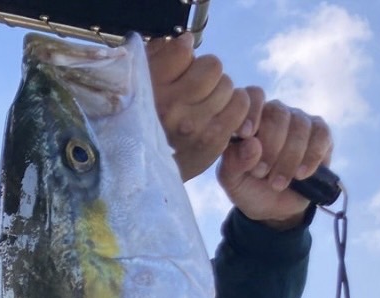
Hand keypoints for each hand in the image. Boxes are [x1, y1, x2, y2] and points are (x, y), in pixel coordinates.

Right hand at [146, 37, 255, 181]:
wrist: (142, 172)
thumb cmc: (141, 121)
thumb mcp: (139, 85)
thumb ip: (161, 57)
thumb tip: (188, 42)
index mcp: (150, 89)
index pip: (184, 50)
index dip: (185, 57)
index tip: (178, 71)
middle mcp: (172, 109)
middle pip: (213, 67)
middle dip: (206, 76)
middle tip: (194, 92)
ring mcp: (195, 128)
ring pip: (229, 86)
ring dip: (221, 92)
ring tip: (205, 106)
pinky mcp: (213, 143)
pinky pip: (240, 108)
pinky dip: (234, 108)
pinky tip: (217, 117)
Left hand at [217, 101, 332, 227]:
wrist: (273, 210)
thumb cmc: (249, 189)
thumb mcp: (232, 180)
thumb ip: (234, 162)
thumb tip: (252, 144)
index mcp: (250, 118)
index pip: (253, 96)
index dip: (252, 111)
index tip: (247, 134)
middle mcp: (275, 114)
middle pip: (278, 113)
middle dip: (270, 146)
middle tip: (262, 173)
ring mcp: (299, 122)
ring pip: (299, 125)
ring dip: (289, 158)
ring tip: (278, 183)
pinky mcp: (320, 135)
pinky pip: (321, 135)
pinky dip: (311, 157)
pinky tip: (300, 175)